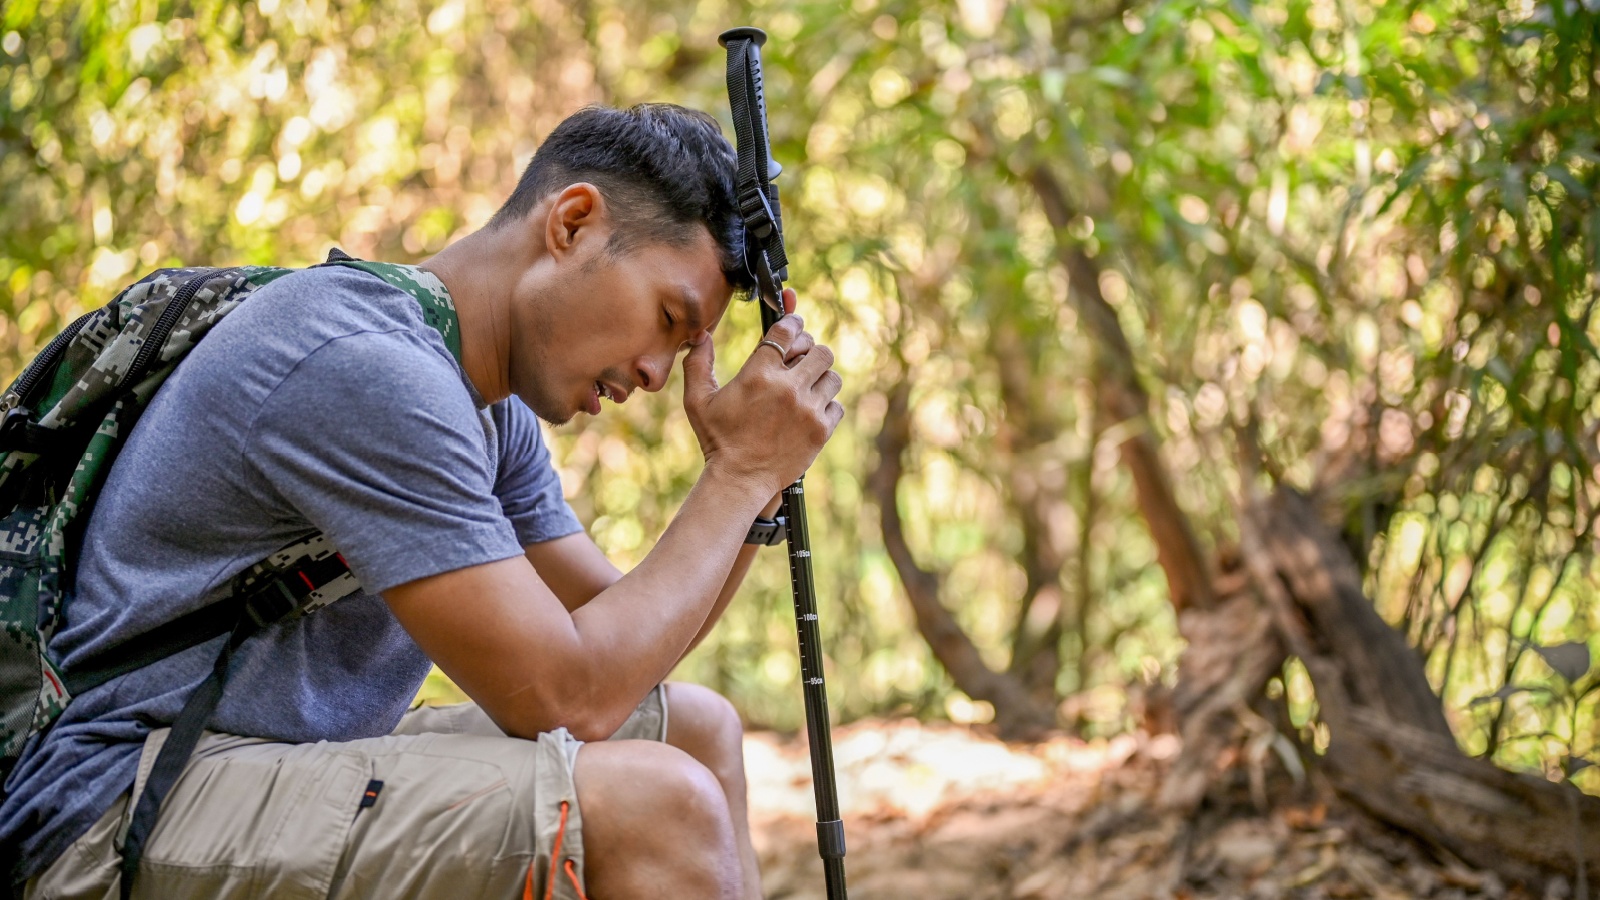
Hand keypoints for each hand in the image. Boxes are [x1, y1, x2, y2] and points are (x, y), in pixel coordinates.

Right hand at [681, 306, 844, 496]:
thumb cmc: (717, 439)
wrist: (739, 480)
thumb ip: (698, 364)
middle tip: (801, 361)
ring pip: (833, 377)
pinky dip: (827, 406)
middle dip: (811, 352)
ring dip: (821, 379)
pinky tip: (811, 411)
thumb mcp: (698, 400)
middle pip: (820, 350)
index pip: (787, 332)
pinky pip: (837, 406)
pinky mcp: (821, 431)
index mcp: (759, 374)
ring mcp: (808, 410)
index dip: (793, 323)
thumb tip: (702, 336)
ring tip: (807, 387)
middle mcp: (788, 388)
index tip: (794, 326)